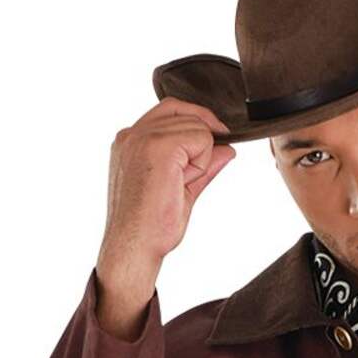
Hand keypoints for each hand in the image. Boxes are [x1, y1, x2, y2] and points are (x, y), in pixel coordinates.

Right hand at [93, 97, 235, 336]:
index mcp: (131, 140)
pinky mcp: (159, 146)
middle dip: (200, 144)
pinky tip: (183, 184)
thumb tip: (227, 149)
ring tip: (179, 186)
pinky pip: (201, 138)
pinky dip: (202, 162)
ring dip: (200, 157)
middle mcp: (133, 133)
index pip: (171, 109)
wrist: (133, 248)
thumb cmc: (149, 228)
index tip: (211, 148)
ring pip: (196, 125)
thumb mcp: (182, 189)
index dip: (196, 125)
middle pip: (185, 113)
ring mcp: (143, 137)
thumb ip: (202, 166)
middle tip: (188, 179)